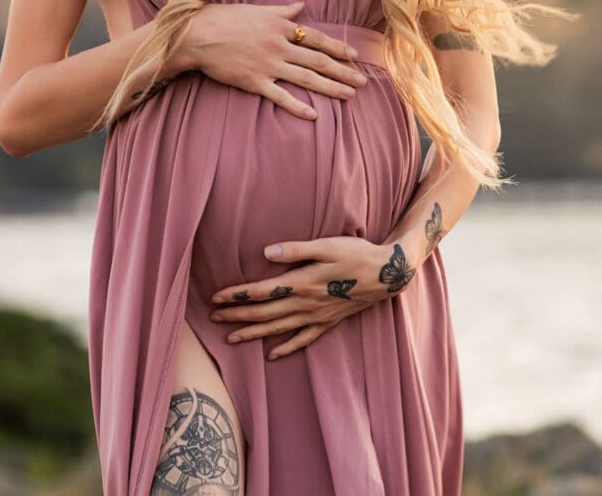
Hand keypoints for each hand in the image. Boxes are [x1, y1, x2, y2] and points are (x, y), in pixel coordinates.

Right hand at [179, 1, 368, 119]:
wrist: (196, 35)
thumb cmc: (223, 18)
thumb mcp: (255, 9)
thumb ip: (281, 10)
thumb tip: (300, 5)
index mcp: (281, 26)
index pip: (317, 38)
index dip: (338, 48)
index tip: (354, 56)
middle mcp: (279, 45)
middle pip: (319, 60)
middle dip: (343, 71)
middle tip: (363, 82)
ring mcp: (268, 65)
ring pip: (306, 78)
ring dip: (330, 88)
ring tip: (349, 96)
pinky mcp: (255, 82)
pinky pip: (281, 96)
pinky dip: (298, 106)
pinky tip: (315, 115)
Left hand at [208, 237, 418, 360]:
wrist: (388, 274)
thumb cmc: (356, 253)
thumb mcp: (326, 245)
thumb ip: (295, 249)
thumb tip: (265, 252)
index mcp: (302, 282)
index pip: (261, 291)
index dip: (237, 295)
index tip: (215, 297)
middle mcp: (306, 304)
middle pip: (264, 313)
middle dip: (237, 316)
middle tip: (213, 318)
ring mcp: (317, 316)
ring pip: (279, 329)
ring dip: (253, 333)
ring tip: (231, 338)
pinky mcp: (329, 322)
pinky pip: (303, 339)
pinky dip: (286, 348)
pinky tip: (272, 355)